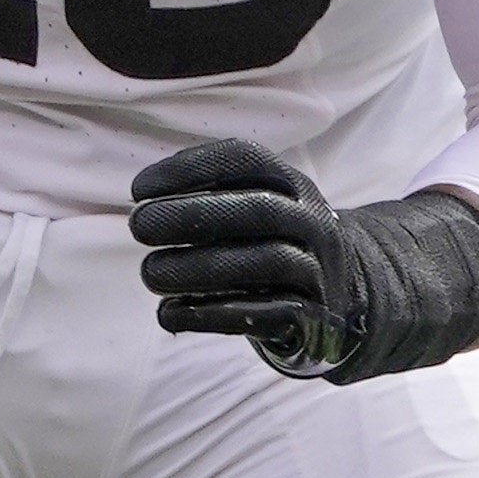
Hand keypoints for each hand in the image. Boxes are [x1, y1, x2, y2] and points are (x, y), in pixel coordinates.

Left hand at [129, 140, 478, 383]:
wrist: (340, 300)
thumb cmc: (270, 248)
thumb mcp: (254, 210)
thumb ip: (210, 198)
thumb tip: (144, 203)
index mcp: (293, 186)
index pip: (246, 161)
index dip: (189, 169)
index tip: (139, 190)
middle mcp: (314, 223)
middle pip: (258, 210)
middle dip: (191, 216)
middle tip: (139, 227)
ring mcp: (319, 270)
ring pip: (263, 262)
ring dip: (197, 268)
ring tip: (151, 273)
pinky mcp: (316, 316)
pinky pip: (266, 312)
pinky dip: (211, 313)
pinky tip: (170, 314)